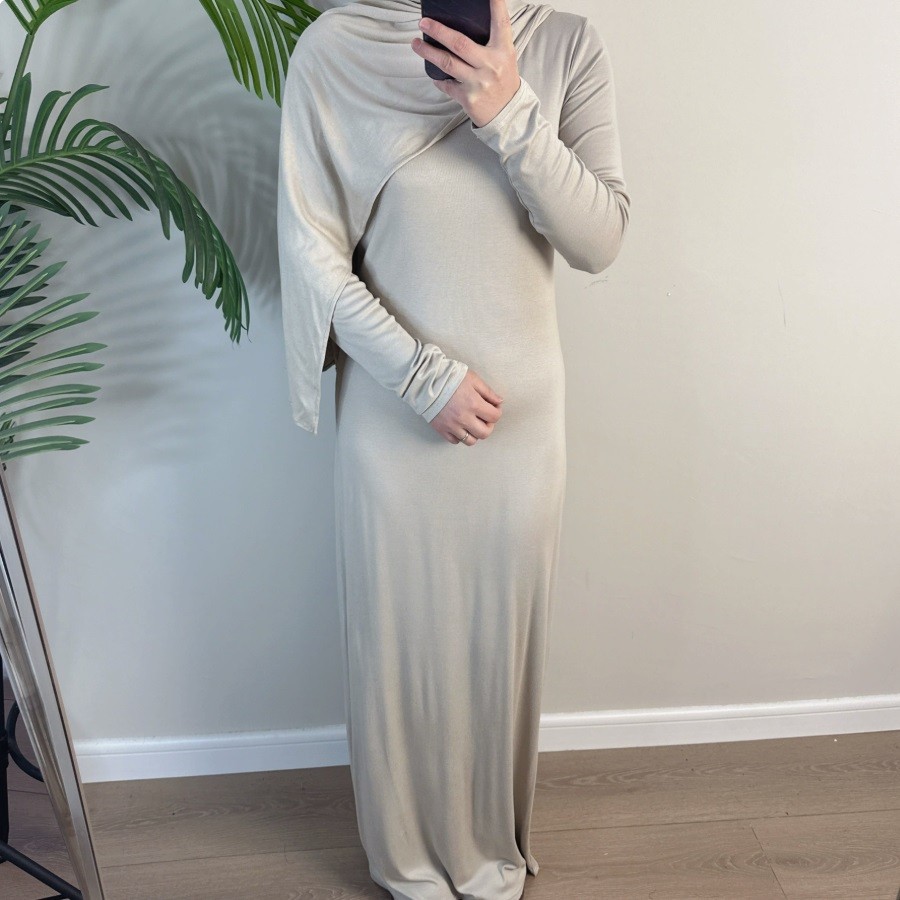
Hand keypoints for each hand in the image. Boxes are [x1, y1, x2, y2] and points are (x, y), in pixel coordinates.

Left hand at [411, 0, 520, 127]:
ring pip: (447, 63)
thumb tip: (466, 24)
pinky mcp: (468, 98)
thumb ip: (492, 42)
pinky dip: (439, 79)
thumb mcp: (505, 58)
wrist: (508, 115)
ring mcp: (478, 83)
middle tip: (423, 22)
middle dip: (438, 31)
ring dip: (428, 52)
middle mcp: (491, 65)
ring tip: (416, 44)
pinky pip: (447, 85)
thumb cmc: (503, 81)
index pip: (501, 23)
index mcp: (503, 51)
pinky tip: (435, 75)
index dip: (496, 5)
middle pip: (460, 43)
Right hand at [429, 369, 503, 444]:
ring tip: (472, 423)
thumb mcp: (472, 379)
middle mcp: (464, 418)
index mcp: (474, 404)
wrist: (425, 381)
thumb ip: (488, 391)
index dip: (497, 411)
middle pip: (485, 433)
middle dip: (488, 426)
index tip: (493, 407)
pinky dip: (460, 436)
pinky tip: (459, 426)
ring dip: (474, 433)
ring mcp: (452, 426)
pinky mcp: (441, 429)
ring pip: (470, 441)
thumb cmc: (449, 377)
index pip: (495, 417)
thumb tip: (499, 402)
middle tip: (484, 417)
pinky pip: (455, 441)